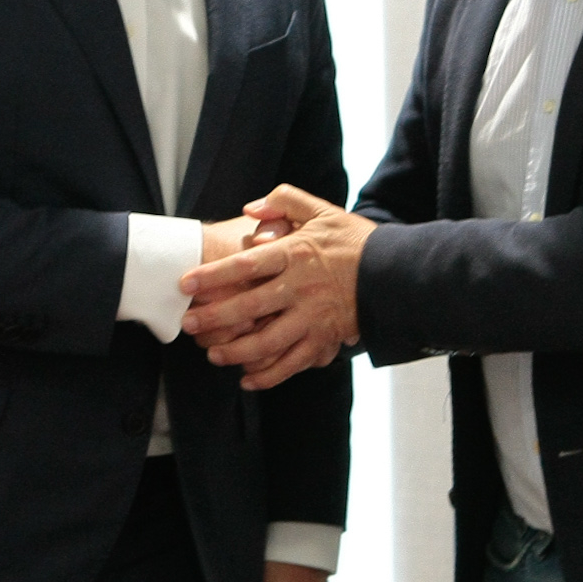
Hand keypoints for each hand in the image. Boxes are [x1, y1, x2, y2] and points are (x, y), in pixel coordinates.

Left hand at [180, 185, 373, 390]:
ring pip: (268, 341)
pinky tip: (248, 380)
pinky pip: (293, 362)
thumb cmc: (353, 240)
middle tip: (188, 323)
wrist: (395, 271)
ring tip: (213, 354)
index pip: (246, 264)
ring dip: (236, 351)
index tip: (187, 282)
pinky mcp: (325, 339)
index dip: (214, 275)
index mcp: (296, 254)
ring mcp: (313, 317)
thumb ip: (284, 201)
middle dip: (215, 317)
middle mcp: (301, 287)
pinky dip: (269, 375)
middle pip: (250, 305)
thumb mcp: (321, 211)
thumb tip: (250, 208)